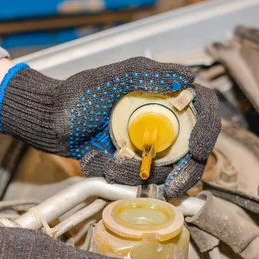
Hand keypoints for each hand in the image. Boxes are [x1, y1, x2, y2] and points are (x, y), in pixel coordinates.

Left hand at [0, 57, 220, 196]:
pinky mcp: (130, 162)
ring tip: (107, 159)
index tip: (196, 149)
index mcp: (164, 96)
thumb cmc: (77, 95)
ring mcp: (146, 144)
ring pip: (164, 171)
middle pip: (192, 151)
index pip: (203, 110)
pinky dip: (118, 174)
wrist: (49, 120)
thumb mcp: (113, 78)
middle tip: (174, 185)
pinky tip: (97, 159)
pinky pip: (137, 179)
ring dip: (137, 172)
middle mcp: (161, 121)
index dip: (208, 131)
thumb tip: (190, 76)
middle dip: (186, 172)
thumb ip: (150, 74)